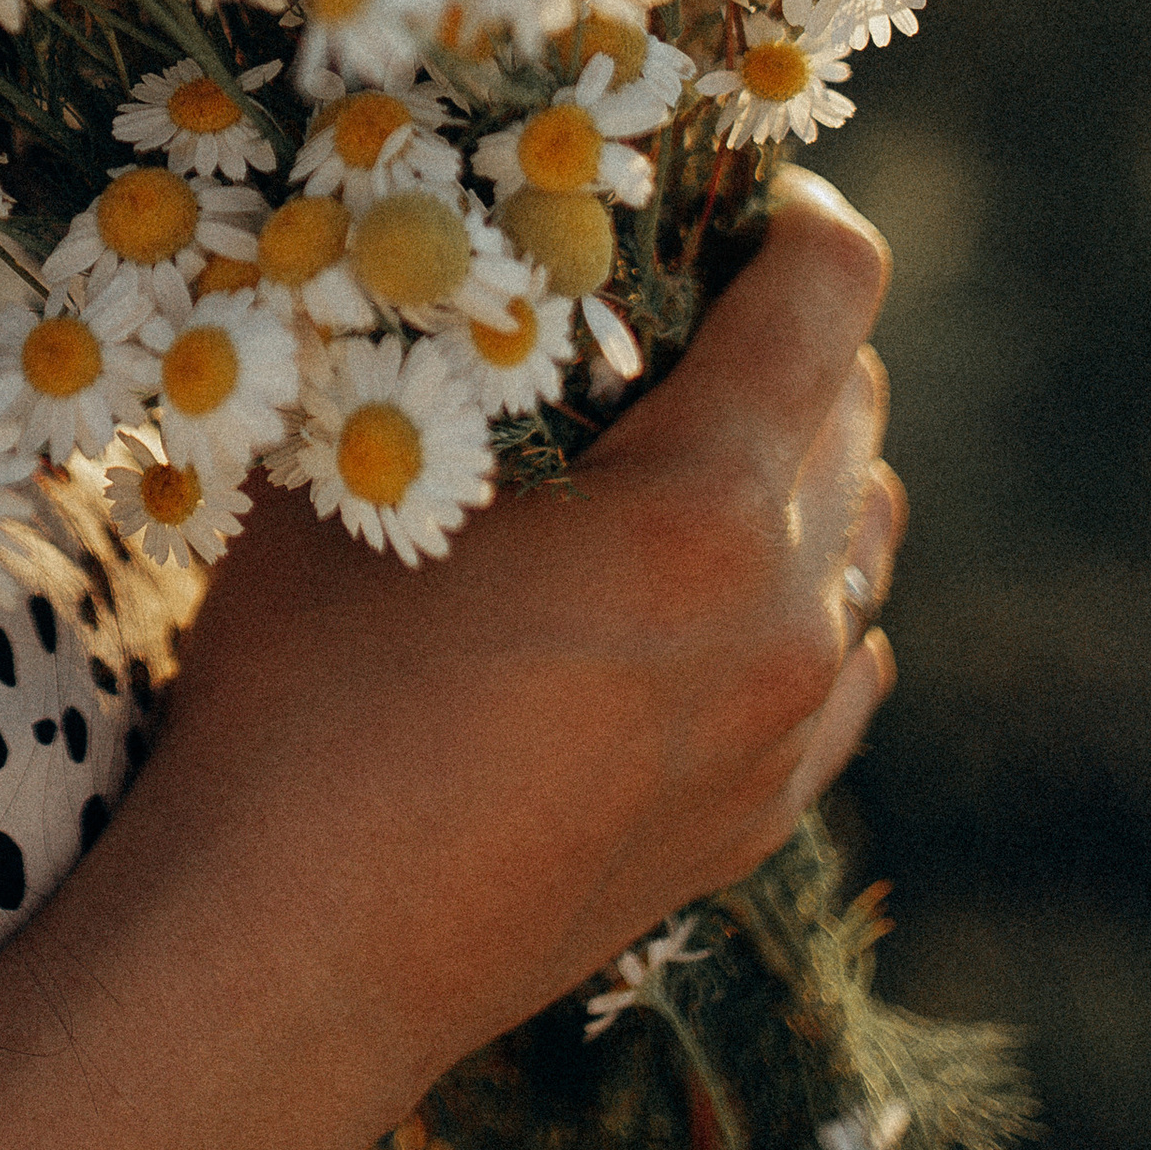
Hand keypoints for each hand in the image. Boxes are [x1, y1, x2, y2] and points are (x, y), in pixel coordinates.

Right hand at [142, 172, 899, 1124]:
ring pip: (858, 540)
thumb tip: (453, 250)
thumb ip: (445, 353)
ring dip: (792, 462)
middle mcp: (785, 622)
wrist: (292, 957)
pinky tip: (701, 584)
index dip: (789, 213)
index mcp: (702, 515)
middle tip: (663, 297)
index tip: (722, 191)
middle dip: (779, 332)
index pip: (830, 298)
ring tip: (672, 437)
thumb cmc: (300, 693)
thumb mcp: (362, 473)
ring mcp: (786, 736)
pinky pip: (839, 664)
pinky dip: (795, 592)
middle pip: (857, 410)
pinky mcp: (756, 820)